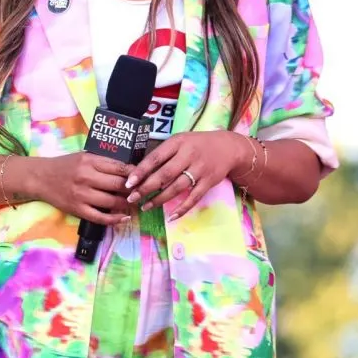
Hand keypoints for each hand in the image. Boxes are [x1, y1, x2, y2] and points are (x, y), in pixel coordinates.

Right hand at [24, 152, 134, 225]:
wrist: (40, 178)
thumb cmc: (64, 166)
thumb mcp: (83, 156)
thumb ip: (103, 162)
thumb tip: (129, 170)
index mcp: (89, 161)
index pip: (120, 168)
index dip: (135, 174)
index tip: (142, 178)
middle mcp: (86, 177)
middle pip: (119, 185)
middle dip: (133, 190)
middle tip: (140, 192)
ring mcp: (82, 194)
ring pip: (113, 202)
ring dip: (127, 205)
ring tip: (132, 204)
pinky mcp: (77, 209)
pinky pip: (101, 217)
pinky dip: (115, 219)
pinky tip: (124, 218)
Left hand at [123, 130, 250, 218]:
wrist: (229, 148)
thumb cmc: (197, 144)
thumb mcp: (180, 141)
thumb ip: (163, 153)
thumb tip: (140, 172)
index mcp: (178, 143)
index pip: (156, 158)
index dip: (141, 171)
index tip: (129, 182)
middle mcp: (189, 155)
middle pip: (164, 174)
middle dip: (146, 188)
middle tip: (132, 198)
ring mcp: (200, 170)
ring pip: (177, 188)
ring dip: (160, 199)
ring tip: (146, 207)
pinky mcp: (209, 182)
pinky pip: (194, 198)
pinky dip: (182, 208)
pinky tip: (170, 216)